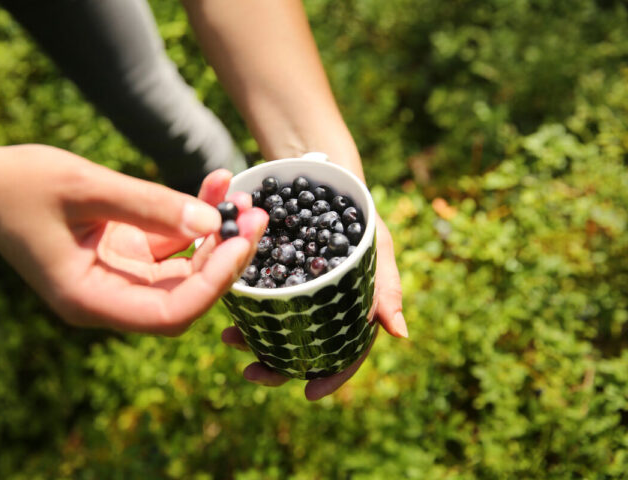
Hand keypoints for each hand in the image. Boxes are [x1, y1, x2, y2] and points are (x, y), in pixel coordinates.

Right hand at [0, 143, 267, 333]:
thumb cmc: (20, 185)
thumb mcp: (85, 188)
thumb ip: (150, 205)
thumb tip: (214, 219)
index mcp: (91, 300)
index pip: (171, 314)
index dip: (213, 284)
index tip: (242, 242)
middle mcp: (109, 297)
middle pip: (185, 294)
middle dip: (225, 255)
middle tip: (257, 214)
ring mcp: (117, 276)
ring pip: (183, 267)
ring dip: (215, 231)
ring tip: (239, 192)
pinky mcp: (122, 253)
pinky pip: (169, 242)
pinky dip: (191, 217)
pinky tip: (214, 185)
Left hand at [220, 215, 405, 399]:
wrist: (326, 177)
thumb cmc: (360, 214)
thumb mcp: (379, 245)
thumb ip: (387, 286)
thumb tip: (401, 334)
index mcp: (349, 309)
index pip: (344, 351)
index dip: (331, 376)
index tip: (309, 394)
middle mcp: (320, 305)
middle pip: (303, 347)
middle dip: (278, 365)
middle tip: (252, 372)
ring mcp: (293, 291)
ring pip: (276, 326)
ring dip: (254, 338)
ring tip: (231, 339)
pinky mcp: (269, 272)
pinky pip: (256, 297)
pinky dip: (243, 306)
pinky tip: (226, 308)